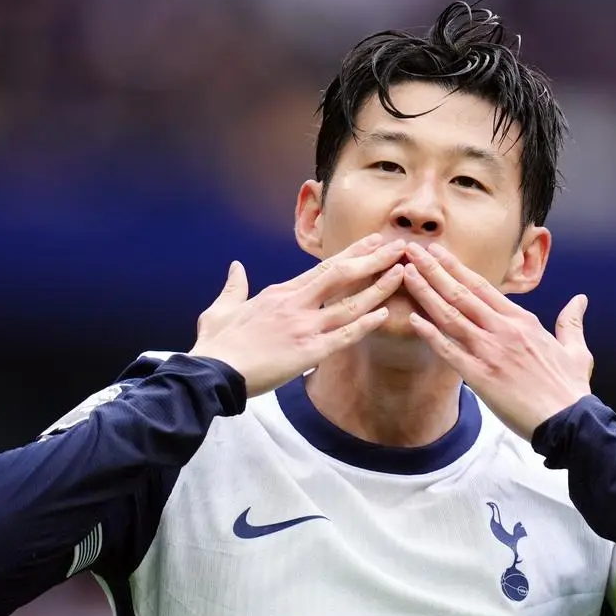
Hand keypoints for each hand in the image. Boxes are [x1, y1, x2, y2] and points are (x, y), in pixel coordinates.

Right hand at [190, 234, 406, 396]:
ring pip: (349, 304)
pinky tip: (384, 315)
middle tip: (397, 247)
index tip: (371, 242)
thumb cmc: (217, 344)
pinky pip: (343, 337)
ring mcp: (304, 327)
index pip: (322, 268)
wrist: (213, 373)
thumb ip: (234, 287)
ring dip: (378, 289)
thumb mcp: (220, 309)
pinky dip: (365, 325)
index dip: (351, 254)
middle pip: (341, 275)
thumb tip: (236, 268)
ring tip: (402, 274)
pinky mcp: (308, 353)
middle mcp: (295, 304)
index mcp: (279, 293)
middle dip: (372, 259)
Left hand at [402, 242, 593, 440]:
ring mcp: (490, 352)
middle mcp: (503, 330)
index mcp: (523, 321)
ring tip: (406, 274)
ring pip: (451, 316)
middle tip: (411, 252)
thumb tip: (579, 299)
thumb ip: (571, 322)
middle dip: (433, 270)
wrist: (568, 421)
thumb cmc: (570, 389)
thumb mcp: (576, 349)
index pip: (483, 287)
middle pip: (461, 293)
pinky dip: (430, 335)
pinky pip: (449, 351)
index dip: (457, 268)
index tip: (437, 253)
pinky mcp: (480, 377)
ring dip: (426, 293)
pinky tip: (414, 319)